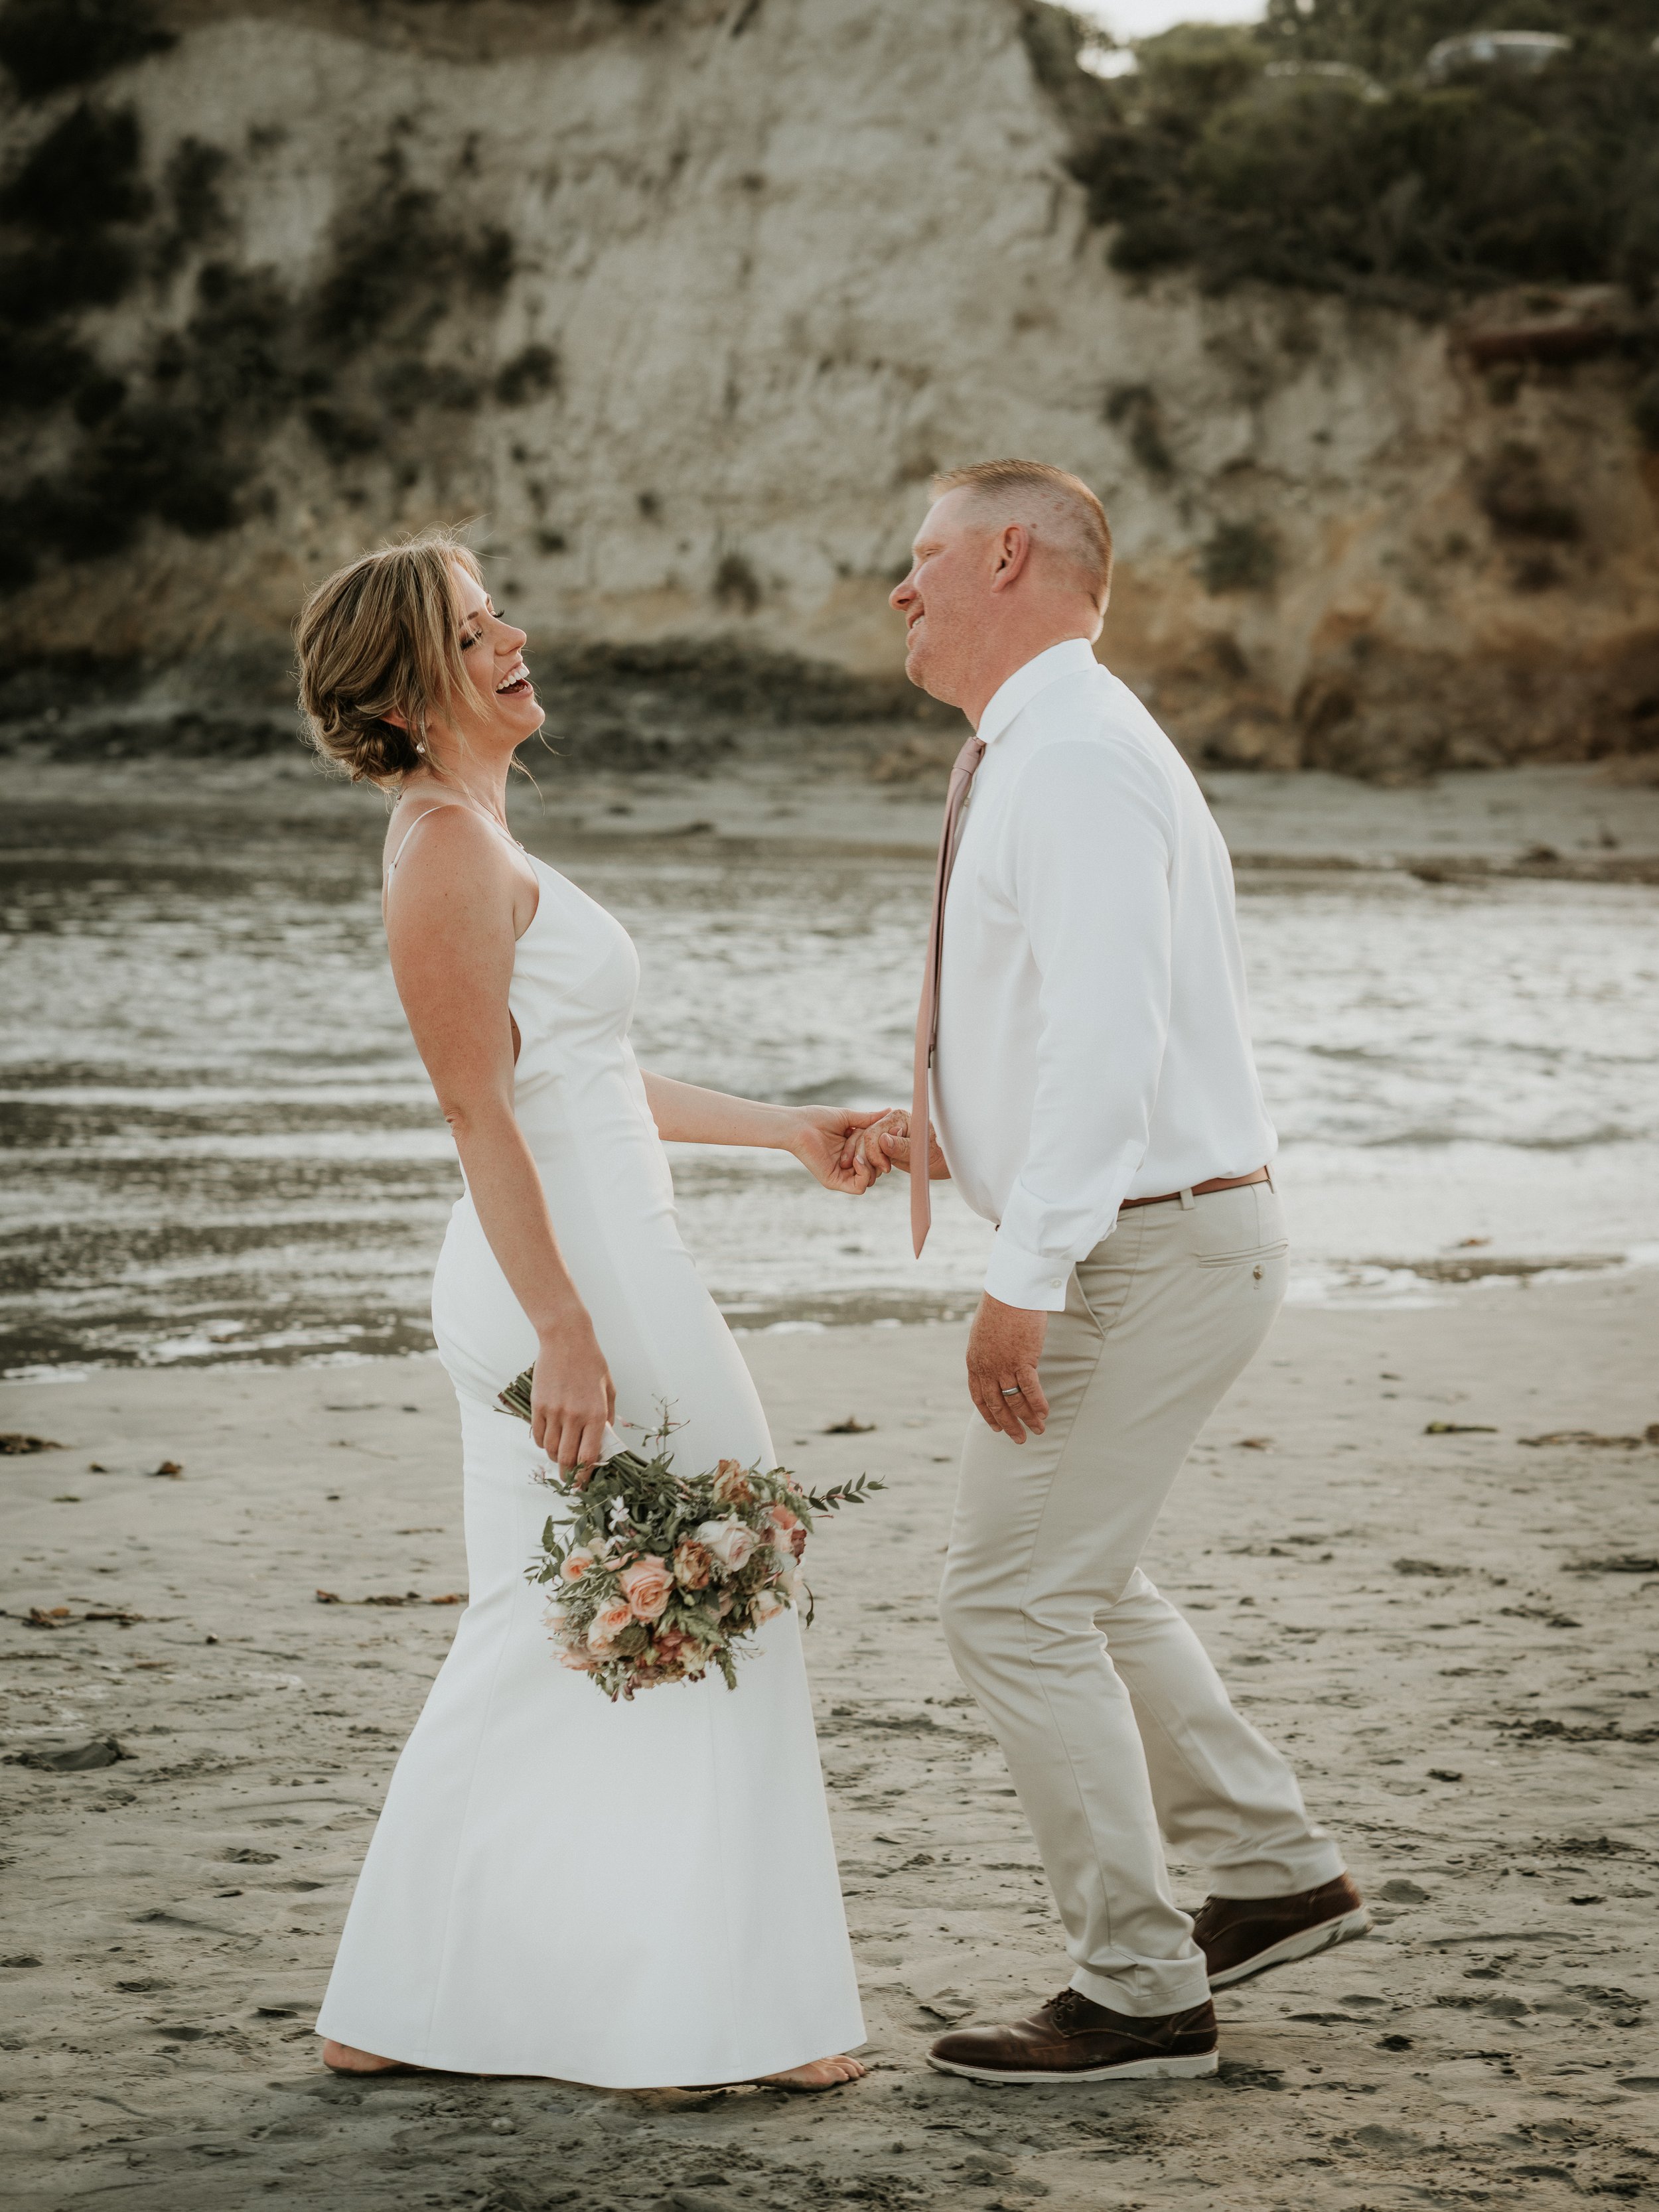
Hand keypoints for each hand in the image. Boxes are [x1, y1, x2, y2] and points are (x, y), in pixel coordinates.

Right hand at [531, 1311, 615, 1480]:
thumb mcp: (608, 1389)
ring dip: (555, 1459)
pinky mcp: (538, 1405)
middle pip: (567, 1459)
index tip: (583, 1484)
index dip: (585, 1475)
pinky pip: (538, 1435)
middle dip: (568, 1475)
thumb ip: (607, 1417)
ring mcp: (554, 1412)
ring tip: (560, 1458)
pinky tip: (549, 1441)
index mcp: (595, 1414)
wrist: (566, 1340)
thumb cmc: (592, 1362)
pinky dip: (543, 1443)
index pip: (588, 1456)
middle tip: (569, 1481)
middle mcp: (574, 1416)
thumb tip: (605, 1440)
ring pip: (551, 1450)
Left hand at [790, 1106, 895, 1195]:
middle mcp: (849, 1165)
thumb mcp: (849, 1118)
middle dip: (876, 1153)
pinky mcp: (834, 1181)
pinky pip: (859, 1188)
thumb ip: (869, 1119)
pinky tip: (857, 1160)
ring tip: (859, 1149)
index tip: (885, 1133)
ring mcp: (842, 1175)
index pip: (878, 1156)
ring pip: (871, 1178)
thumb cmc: (818, 1118)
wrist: (798, 1125)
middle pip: (877, 1168)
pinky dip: (864, 1174)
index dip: (884, 1147)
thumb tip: (890, 1110)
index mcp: (853, 1151)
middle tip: (866, 1139)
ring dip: (869, 1162)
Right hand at [845, 1110, 949, 1181]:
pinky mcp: (886, 1143)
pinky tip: (875, 1173)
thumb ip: (901, 1146)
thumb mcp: (921, 1153)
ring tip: (872, 1177)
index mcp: (898, 1117)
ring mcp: (886, 1132)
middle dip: (864, 1158)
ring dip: (864, 1162)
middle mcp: (889, 1121)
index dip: (873, 1153)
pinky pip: (869, 1152)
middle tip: (873, 1177)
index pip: (872, 1133)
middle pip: (863, 1138)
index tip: (886, 1169)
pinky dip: (869, 1163)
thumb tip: (882, 1141)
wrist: (946, 1159)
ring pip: (862, 1145)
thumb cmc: (940, 1153)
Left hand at [966, 1293, 1049, 1442]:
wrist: (1009, 1292)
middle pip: (997, 1404)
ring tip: (1038, 1430)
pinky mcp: (1023, 1360)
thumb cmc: (999, 1307)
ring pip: (1015, 1400)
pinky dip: (1038, 1404)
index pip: (979, 1397)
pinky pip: (1031, 1389)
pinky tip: (1044, 1414)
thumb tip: (998, 1363)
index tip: (997, 1427)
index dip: (988, 1415)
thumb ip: (988, 1353)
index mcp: (974, 1362)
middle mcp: (987, 1368)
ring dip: (1028, 1418)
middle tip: (1019, 1439)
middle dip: (1009, 1424)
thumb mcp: (984, 1334)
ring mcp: (1004, 1365)